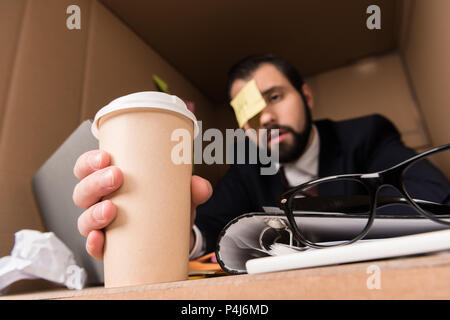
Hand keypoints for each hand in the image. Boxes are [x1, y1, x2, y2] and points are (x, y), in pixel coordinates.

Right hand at [73, 150, 211, 259]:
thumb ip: (193, 189)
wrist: (173, 240)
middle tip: (116, 177)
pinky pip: (94, 247)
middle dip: (95, 182)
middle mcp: (100, 203)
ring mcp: (101, 227)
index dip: (89, 161)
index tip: (105, 156)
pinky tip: (100, 239)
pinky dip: (94, 244)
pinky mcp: (107, 249)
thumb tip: (199, 185)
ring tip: (111, 209)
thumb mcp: (179, 195)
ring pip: (83, 219)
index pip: (87, 168)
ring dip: (93, 213)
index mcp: (109, 183)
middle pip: (82, 192)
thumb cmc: (165, 207)